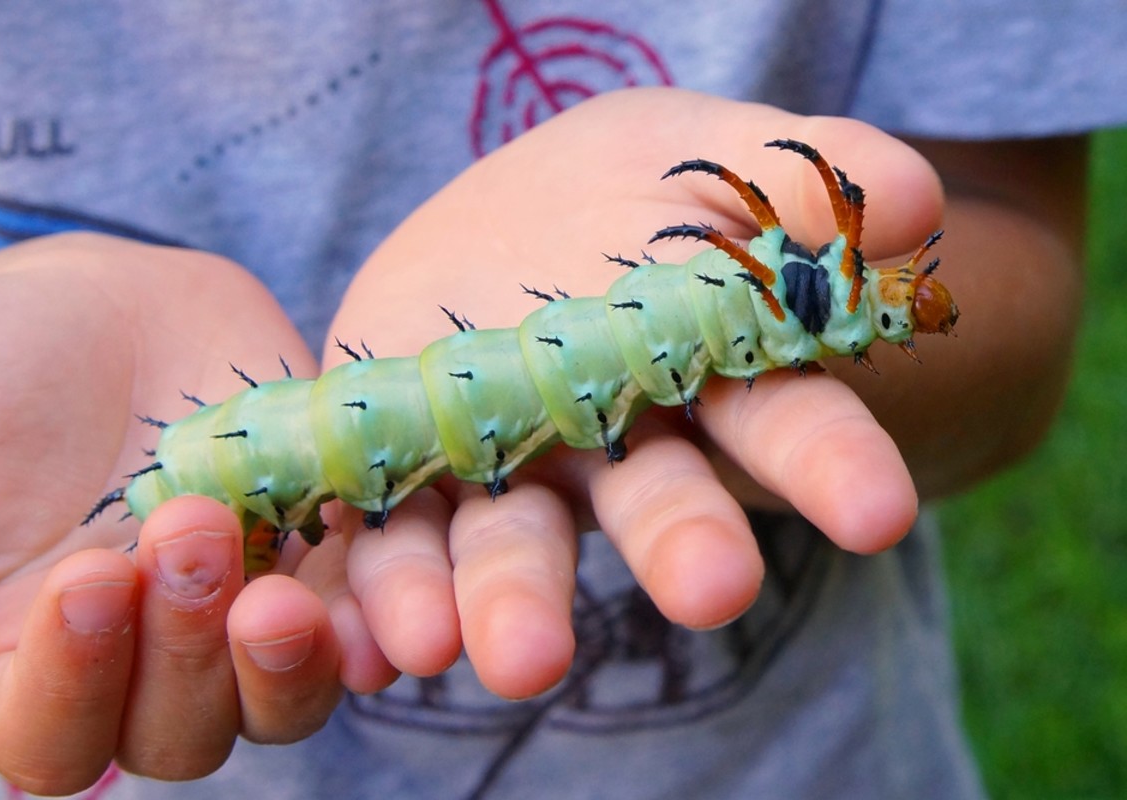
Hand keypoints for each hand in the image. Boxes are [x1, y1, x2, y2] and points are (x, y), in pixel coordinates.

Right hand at [0, 234, 392, 793]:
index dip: (73, 682)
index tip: (86, 579)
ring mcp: (233, 613)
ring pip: (276, 697)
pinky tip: (379, 579)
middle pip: (180, 731)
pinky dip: (366, 611)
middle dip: (187, 648)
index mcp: (26, 654)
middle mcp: (139, 658)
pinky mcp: (310, 558)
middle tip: (193, 530)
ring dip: (282, 657)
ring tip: (281, 587)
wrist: (98, 313)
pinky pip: (353, 614)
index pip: (49, 733)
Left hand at [320, 88, 944, 698]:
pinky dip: (384, 598)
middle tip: (711, 594)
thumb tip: (914, 196)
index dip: (833, 462)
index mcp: (707, 368)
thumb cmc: (641, 188)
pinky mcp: (408, 470)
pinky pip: (393, 539)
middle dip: (682, 544)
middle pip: (657, 501)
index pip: (789, 417)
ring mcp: (513, 464)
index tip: (878, 512)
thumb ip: (799, 172)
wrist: (517, 219)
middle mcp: (618, 442)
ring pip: (519, 542)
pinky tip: (379, 647)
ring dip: (515, 600)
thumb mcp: (706, 153)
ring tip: (514, 655)